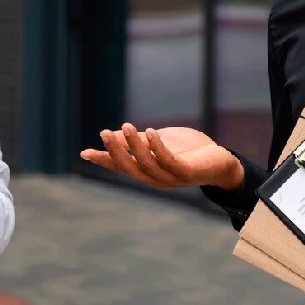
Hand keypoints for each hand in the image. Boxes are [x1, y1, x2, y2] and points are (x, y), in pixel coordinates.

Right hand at [79, 123, 243, 189]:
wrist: (220, 162)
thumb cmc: (188, 151)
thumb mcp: (158, 142)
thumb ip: (138, 141)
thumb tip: (113, 134)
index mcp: (147, 172)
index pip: (121, 167)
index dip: (104, 160)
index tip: (85, 152)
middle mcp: (155, 178)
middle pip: (130, 168)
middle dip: (115, 151)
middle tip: (103, 133)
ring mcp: (171, 177)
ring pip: (147, 164)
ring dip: (135, 146)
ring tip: (126, 126)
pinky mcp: (186, 172)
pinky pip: (168, 160)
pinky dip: (157, 147)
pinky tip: (150, 132)